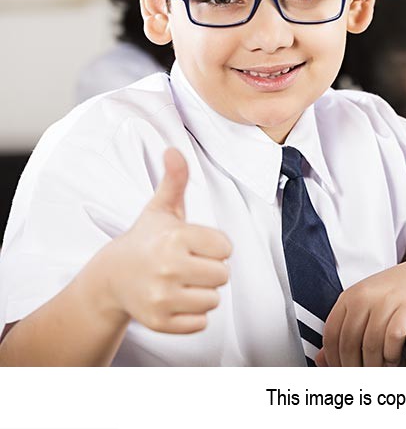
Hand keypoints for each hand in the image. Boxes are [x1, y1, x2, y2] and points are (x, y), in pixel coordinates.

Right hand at [99, 148, 231, 333]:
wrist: (112, 277)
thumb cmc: (147, 240)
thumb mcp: (161, 209)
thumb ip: (175, 179)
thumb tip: (173, 150)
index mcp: (174, 237)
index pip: (226, 247)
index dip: (215, 247)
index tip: (195, 245)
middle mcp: (167, 267)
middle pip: (223, 275)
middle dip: (211, 270)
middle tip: (189, 265)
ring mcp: (161, 297)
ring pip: (214, 299)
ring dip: (203, 292)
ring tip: (182, 282)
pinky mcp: (159, 322)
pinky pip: (201, 323)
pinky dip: (193, 315)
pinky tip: (176, 300)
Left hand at [315, 251, 405, 366]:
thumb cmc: (399, 291)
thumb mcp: (367, 304)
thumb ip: (345, 328)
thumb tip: (322, 359)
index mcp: (350, 295)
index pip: (330, 335)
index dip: (334, 359)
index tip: (341, 371)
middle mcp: (365, 296)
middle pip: (349, 343)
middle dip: (353, 367)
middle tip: (361, 378)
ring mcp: (387, 300)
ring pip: (370, 345)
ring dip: (374, 365)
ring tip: (380, 371)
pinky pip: (392, 339)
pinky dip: (391, 355)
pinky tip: (394, 358)